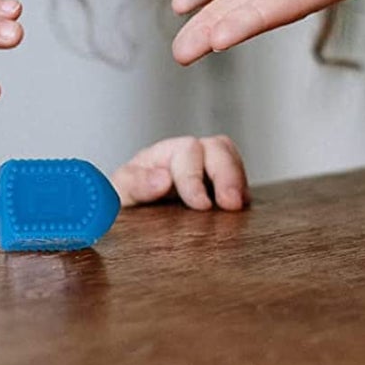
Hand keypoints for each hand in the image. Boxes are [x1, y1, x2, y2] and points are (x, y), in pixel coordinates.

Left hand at [110, 134, 247, 210]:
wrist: (132, 217)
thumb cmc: (126, 199)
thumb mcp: (121, 192)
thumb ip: (135, 184)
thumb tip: (162, 180)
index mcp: (163, 154)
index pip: (187, 151)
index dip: (195, 178)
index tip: (201, 204)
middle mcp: (188, 157)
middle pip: (217, 148)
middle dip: (227, 174)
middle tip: (231, 203)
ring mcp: (206, 170)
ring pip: (231, 158)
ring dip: (238, 179)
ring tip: (239, 205)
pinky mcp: (219, 188)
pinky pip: (239, 179)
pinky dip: (243, 191)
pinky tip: (242, 209)